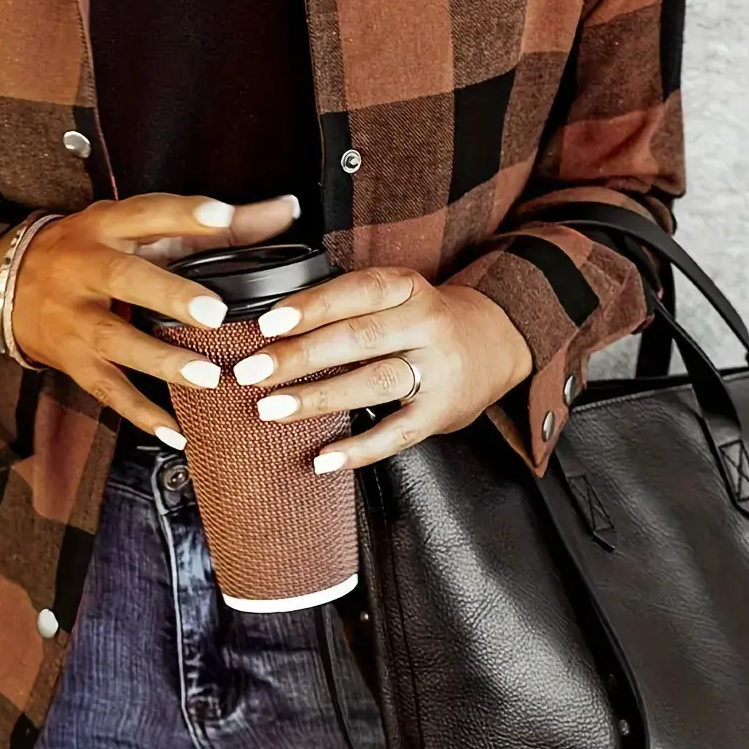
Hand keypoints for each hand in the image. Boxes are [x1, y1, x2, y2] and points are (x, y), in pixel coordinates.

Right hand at [10, 192, 300, 441]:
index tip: (223, 216)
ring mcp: (74, 318)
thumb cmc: (92, 249)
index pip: (147, 212)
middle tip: (215, 312)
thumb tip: (287, 210)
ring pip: (115, 340)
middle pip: (125, 278)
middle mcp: (85, 267)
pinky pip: (106, 390)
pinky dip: (140, 415)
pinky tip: (175, 433)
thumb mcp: (140, 227)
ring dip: (161, 361)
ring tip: (208, 378)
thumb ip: (216, 224)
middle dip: (168, 295)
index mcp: (106, 225)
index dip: (183, 214)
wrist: (4, 283)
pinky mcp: (71, 361)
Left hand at [228, 268, 533, 471]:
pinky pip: (397, 433)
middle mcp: (427, 325)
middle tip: (251, 372)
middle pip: (358, 338)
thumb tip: (271, 326)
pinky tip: (323, 459)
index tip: (268, 324)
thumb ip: (348, 304)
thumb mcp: (397, 296)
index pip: (357, 292)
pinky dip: (359, 449)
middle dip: (299, 356)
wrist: (497, 343)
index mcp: (409, 289)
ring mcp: (437, 371)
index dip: (312, 306)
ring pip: (373, 382)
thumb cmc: (422, 320)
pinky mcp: (442, 413)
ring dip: (318, 398)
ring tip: (270, 409)